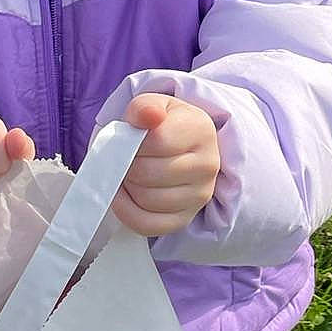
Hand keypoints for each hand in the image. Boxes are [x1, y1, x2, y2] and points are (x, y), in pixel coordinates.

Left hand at [114, 94, 221, 236]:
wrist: (179, 145)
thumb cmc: (163, 125)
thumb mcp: (154, 106)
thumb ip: (145, 107)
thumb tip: (149, 116)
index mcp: (201, 130)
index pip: (156, 142)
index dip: (133, 142)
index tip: (130, 139)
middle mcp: (207, 165)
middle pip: (148, 173)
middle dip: (127, 166)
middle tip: (125, 159)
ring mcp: (199, 195)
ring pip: (147, 200)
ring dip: (127, 188)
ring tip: (128, 174)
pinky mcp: (186, 218)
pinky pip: (148, 225)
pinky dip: (127, 212)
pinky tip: (124, 196)